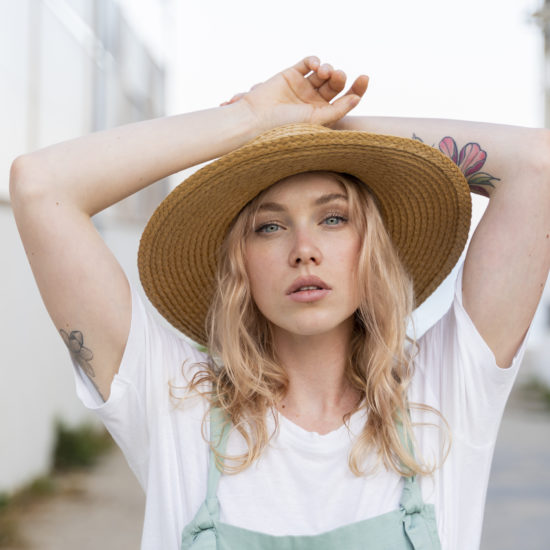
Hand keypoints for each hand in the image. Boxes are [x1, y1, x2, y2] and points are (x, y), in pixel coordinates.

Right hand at [220, 56, 368, 131]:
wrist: (256, 120)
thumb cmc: (286, 127)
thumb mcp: (317, 121)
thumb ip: (338, 110)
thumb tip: (357, 98)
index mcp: (323, 115)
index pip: (346, 99)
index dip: (357, 88)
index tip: (364, 78)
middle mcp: (314, 101)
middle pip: (336, 84)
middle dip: (340, 77)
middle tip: (336, 76)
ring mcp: (303, 87)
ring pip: (324, 72)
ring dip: (329, 68)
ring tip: (324, 72)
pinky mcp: (291, 75)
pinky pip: (308, 63)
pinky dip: (315, 60)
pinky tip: (315, 65)